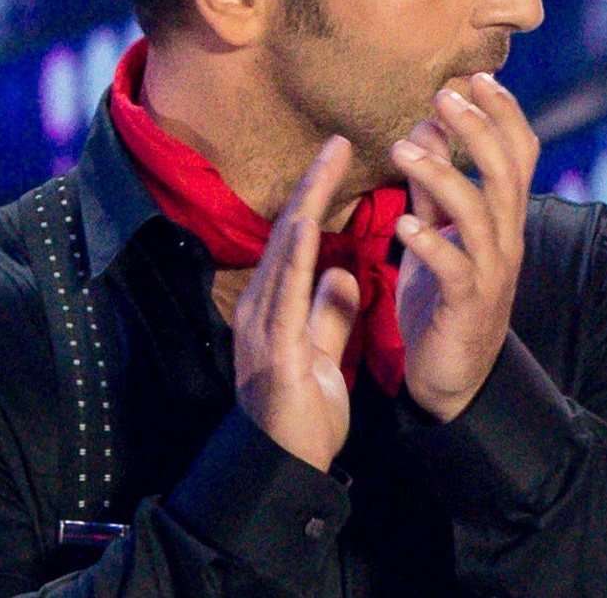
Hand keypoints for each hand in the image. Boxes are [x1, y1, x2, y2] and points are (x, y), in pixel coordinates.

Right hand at [232, 135, 362, 471]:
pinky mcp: (273, 349)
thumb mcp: (323, 351)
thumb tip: (342, 272)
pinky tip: (306, 227)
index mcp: (278, 305)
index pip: (300, 238)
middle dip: (313, 185)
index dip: (319, 196)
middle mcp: (264, 306)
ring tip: (326, 166)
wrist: (286, 466)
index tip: (343, 157)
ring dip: (305, 206)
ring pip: (284, 254)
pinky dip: (295, 258)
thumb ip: (329, 312)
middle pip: (288, 234)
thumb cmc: (303, 414)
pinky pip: (284, 296)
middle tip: (339, 140)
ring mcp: (263, 325)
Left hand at [394, 73, 538, 421]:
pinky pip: (454, 268)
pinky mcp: (466, 305)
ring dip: (443, 175)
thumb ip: (434, 187)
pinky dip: (428, 242)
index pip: (520, 154)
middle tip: (444, 95)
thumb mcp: (437, 233)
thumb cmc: (442, 299)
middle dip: (477, 129)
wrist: (452, 377)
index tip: (478, 76)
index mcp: (502, 218)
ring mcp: (490, 272)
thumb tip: (425, 130)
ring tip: (403, 148)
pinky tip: (401, 224)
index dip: (505, 114)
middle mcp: (506, 239)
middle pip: (506, 172)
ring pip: (480, 213)